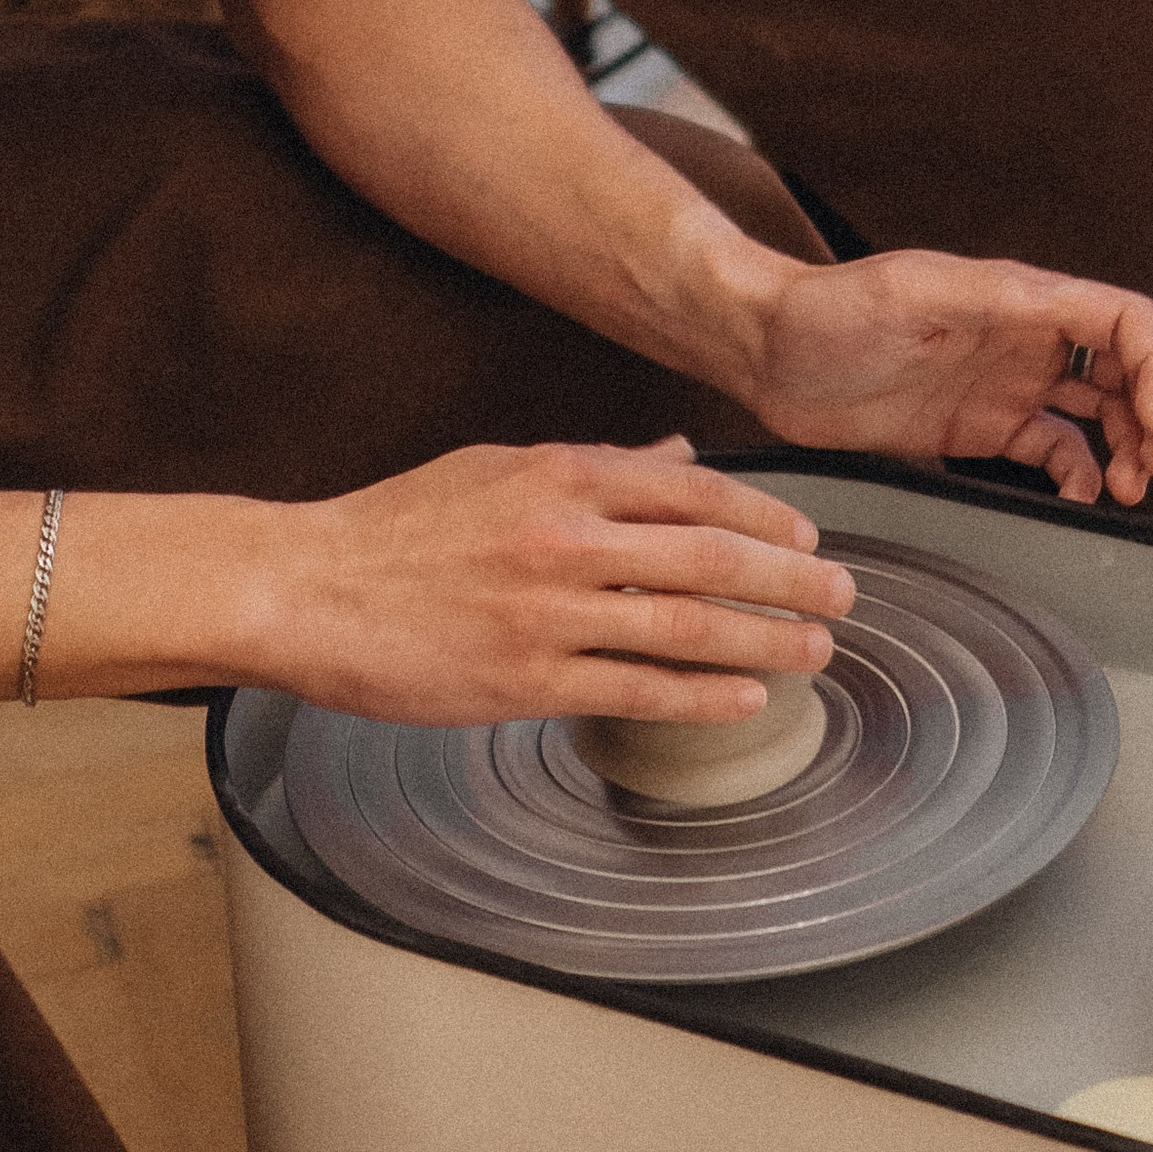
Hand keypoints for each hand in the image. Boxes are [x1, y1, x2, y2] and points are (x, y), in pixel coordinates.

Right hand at [264, 439, 855, 725]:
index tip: (806, 537)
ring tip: (815, 651)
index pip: (693, 489)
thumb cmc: (399, 527)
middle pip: (709, 556)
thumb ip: (595, 463)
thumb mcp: (499, 467)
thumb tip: (675, 453)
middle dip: (789, 579)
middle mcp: (565, 536)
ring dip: (764, 640)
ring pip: (685, 626)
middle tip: (844, 595)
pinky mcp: (525, 680)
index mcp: (561, 474)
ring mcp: (548, 612)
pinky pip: (635, 689)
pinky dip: (702, 694)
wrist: (308, 587)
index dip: (764, 514)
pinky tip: (745, 698)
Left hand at [750, 251, 1152, 505]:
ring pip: (1100, 412)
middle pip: (1126, 368)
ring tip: (1133, 488)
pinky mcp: (979, 427)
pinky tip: (1081, 495)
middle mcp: (1024, 337)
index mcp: (1020, 297)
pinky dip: (1082, 473)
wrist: (768, 351)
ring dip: (1131, 447)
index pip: (1124, 321)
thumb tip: (1055, 304)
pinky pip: (1054, 450)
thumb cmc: (829, 310)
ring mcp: (1005, 382)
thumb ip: (988, 298)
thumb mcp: (912, 293)